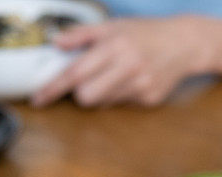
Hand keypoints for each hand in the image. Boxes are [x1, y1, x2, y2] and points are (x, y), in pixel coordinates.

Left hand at [32, 16, 210, 107]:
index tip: (38, 99)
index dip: (54, 87)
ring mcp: (140, 86)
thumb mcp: (113, 26)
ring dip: (102, 93)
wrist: (183, 43)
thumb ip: (82, 35)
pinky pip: (122, 105)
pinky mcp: (149, 99)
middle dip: (81, 93)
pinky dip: (120, 95)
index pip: (75, 72)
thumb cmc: (144, 34)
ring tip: (116, 76)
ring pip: (104, 103)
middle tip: (89, 80)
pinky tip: (132, 81)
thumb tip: (56, 41)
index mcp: (114, 46)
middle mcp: (127, 67)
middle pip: (87, 97)